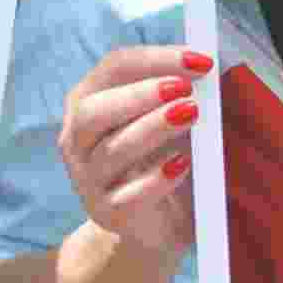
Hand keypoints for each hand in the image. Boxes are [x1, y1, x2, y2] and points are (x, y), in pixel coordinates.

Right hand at [57, 45, 214, 253]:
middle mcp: (78, 140)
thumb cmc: (160, 157)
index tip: (200, 61)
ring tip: (191, 115)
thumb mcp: (167, 118)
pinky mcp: (108, 213)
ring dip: (152, 128)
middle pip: (93, 111)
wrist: (156, 223)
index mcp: (89, 102)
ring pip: (111, 151)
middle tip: (184, 89)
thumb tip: (204, 65)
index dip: (156, 59)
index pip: (113, 69)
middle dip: (140, 95)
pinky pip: (128, 196)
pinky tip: (181, 165)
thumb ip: (179, 92)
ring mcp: (88, 180)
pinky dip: (156, 179)